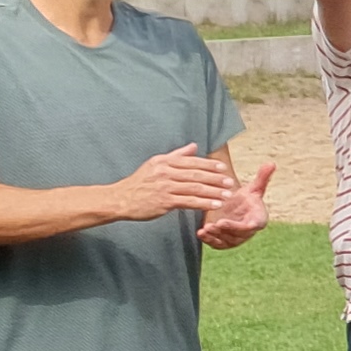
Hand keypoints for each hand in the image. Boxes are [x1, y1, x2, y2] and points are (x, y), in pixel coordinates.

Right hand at [108, 143, 243, 222]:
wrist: (121, 199)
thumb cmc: (140, 182)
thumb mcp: (155, 164)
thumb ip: (176, 155)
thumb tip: (194, 146)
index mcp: (164, 161)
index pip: (191, 161)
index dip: (209, 165)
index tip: (223, 168)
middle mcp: (165, 172)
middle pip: (196, 174)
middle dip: (215, 178)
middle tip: (230, 182)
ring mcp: (165, 187)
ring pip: (195, 188)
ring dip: (213, 192)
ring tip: (227, 195)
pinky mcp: (164, 202)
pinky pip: (188, 202)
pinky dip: (204, 203)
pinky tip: (215, 205)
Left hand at [198, 161, 277, 246]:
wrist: (238, 209)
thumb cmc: (247, 199)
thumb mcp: (254, 188)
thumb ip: (263, 177)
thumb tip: (271, 163)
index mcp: (259, 219)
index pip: (252, 226)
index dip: (238, 226)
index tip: (223, 222)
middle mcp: (249, 232)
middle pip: (238, 235)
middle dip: (224, 231)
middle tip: (213, 224)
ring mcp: (237, 239)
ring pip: (227, 241)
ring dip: (216, 236)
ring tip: (205, 228)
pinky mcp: (226, 242)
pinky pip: (218, 244)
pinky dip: (209, 240)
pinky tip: (201, 233)